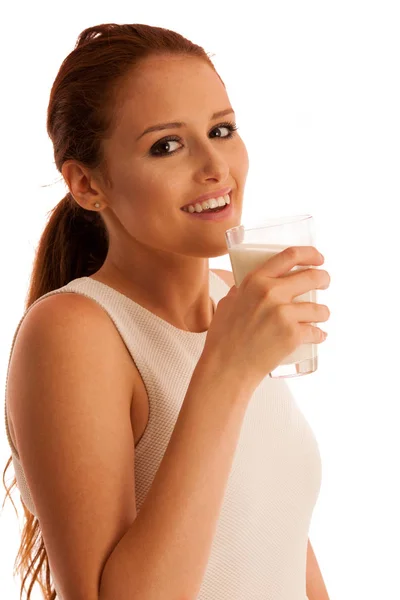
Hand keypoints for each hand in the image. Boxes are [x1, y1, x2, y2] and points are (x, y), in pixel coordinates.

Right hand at [202, 246, 330, 390]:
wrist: (227, 368)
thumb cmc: (224, 338)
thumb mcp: (228, 304)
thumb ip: (241, 291)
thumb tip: (249, 286)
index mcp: (255, 281)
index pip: (289, 256)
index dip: (309, 254)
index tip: (318, 258)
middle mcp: (271, 293)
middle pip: (311, 277)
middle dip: (323, 278)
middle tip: (324, 282)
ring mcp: (283, 314)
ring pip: (319, 307)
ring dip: (323, 312)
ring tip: (320, 316)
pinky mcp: (293, 335)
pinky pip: (316, 331)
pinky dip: (319, 334)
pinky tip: (317, 336)